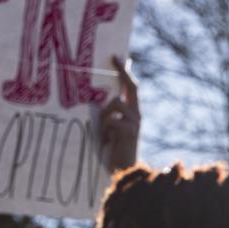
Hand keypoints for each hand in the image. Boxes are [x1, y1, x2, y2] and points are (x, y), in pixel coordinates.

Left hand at [99, 56, 139, 171]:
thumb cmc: (110, 150)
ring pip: (115, 104)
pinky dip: (105, 129)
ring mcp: (135, 121)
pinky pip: (112, 119)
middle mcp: (136, 114)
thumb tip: (92, 100)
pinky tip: (107, 141)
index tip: (116, 57)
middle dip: (123, 72)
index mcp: (131, 112)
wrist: (121, 170)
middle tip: (114, 58)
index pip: (129, 87)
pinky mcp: (130, 130)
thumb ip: (104, 114)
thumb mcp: (106, 127)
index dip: (124, 72)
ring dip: (104, 115)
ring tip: (103, 132)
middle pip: (132, 87)